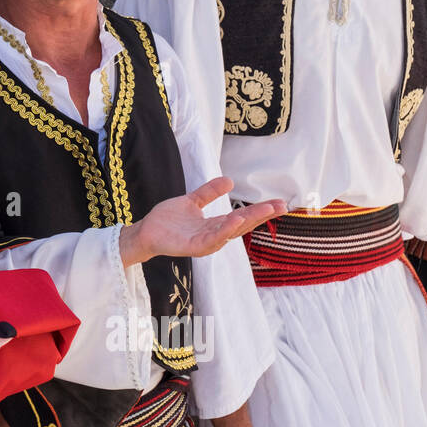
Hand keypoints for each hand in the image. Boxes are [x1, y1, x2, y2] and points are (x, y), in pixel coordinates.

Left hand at [120, 176, 284, 266]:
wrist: (146, 232)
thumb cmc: (168, 220)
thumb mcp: (192, 201)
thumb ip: (209, 192)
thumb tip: (230, 180)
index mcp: (215, 225)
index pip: (243, 216)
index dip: (261, 210)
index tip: (280, 202)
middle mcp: (214, 235)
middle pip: (242, 225)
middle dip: (261, 216)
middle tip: (281, 206)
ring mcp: (204, 242)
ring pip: (230, 232)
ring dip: (246, 222)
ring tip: (262, 210)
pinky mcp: (192, 247)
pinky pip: (212, 240)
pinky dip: (224, 231)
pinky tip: (235, 219)